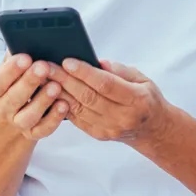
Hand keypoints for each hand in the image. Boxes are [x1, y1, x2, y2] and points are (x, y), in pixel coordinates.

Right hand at [0, 55, 69, 141]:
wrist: (11, 115)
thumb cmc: (14, 83)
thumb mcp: (11, 69)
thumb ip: (16, 55)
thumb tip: (25, 37)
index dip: (10, 70)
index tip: (25, 57)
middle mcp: (3, 107)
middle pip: (13, 98)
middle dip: (29, 81)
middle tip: (43, 66)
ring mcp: (17, 122)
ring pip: (28, 116)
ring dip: (42, 101)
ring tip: (56, 86)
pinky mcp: (32, 133)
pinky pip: (43, 130)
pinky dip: (54, 119)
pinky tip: (64, 105)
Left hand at [49, 59, 167, 143]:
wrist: (151, 129)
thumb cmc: (146, 98)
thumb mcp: (142, 79)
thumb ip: (120, 70)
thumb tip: (96, 62)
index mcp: (136, 100)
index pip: (106, 85)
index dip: (85, 72)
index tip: (67, 61)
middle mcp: (122, 117)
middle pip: (88, 97)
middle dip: (65, 80)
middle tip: (46, 66)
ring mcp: (109, 128)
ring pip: (78, 108)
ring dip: (58, 92)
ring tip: (43, 77)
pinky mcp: (98, 134)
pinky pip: (76, 118)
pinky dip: (62, 104)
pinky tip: (51, 93)